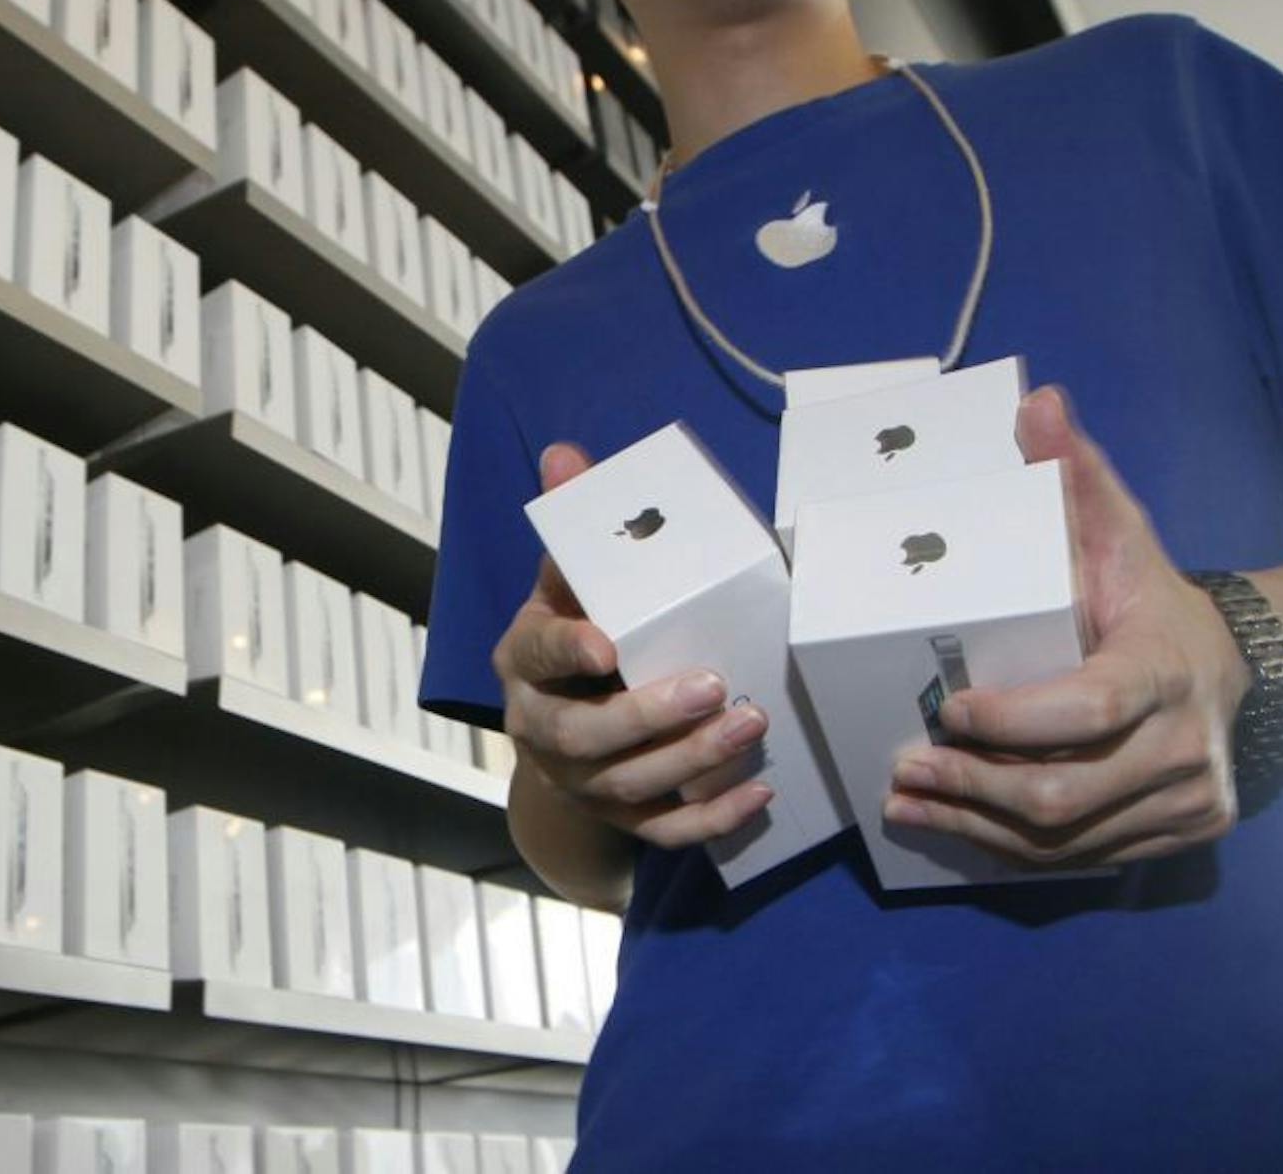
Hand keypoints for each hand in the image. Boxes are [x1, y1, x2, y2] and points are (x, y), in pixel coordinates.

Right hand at [496, 441, 776, 850]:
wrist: (558, 729)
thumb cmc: (575, 633)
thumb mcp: (565, 582)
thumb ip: (574, 524)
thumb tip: (565, 454)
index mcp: (522, 662)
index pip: (536, 657)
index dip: (567, 653)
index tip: (607, 645)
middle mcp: (539, 728)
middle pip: (583, 736)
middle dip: (648, 715)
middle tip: (715, 685)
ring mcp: (576, 780)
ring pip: (628, 784)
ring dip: (693, 758)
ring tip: (753, 723)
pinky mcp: (615, 816)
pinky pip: (661, 829)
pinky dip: (710, 819)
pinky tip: (759, 794)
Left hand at [883, 386, 1248, 865]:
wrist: (1227, 667)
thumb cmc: (1146, 597)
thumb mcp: (1118, 531)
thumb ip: (1075, 475)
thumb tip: (1037, 402)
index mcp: (1166, 670)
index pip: (1090, 708)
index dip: (1016, 721)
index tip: (950, 711)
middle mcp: (1183, 748)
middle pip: (1067, 792)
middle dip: (974, 785)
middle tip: (905, 767)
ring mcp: (1182, 803)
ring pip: (1066, 838)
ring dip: (976, 825)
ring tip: (908, 800)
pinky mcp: (1172, 839)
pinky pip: (1081, 860)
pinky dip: (1008, 850)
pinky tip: (951, 828)